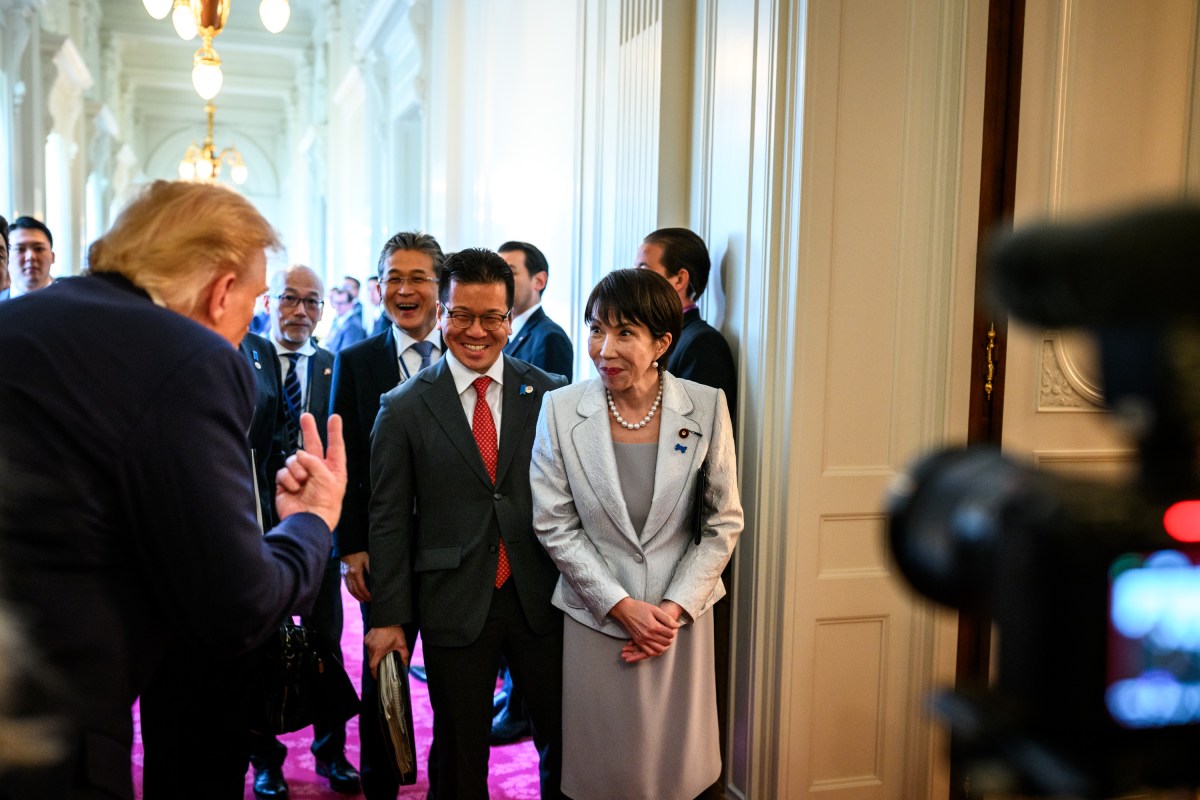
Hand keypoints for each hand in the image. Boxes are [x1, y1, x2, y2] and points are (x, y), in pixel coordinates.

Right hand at [275, 413, 346, 530]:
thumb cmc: (324, 504)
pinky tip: (293, 488)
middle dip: (309, 430)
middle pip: (312, 444)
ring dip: (297, 469)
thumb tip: (299, 455)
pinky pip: (283, 471)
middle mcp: (317, 470)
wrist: (308, 521)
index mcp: (333, 469)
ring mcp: (301, 476)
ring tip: (302, 482)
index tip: (334, 418)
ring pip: (294, 459)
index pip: (335, 446)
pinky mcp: (286, 483)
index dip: (335, 431)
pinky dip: (288, 478)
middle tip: (306, 417)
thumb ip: (314, 461)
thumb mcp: (327, 477)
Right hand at [341, 551, 371, 602]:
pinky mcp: (343, 574)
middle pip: (355, 590)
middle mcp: (349, 575)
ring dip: (356, 596)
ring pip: (350, 589)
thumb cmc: (359, 552)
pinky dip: (351, 591)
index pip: (361, 587)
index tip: (372, 597)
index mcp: (356, 572)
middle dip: (362, 596)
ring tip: (362, 600)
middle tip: (368, 601)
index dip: (366, 594)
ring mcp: (344, 575)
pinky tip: (355, 593)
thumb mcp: (367, 559)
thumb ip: (370, 569)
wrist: (347, 547)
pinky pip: (347, 585)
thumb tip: (376, 579)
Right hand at [365, 624, 408, 677]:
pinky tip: (379, 647)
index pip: (373, 666)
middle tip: (382, 666)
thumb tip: (406, 664)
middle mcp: (371, 648)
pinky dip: (373, 649)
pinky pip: (369, 647)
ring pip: (369, 654)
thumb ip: (404, 655)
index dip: (374, 673)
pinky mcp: (367, 638)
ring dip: (374, 656)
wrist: (387, 618)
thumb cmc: (394, 631)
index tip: (377, 677)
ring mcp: (368, 642)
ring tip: (381, 656)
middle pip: (371, 660)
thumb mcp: (402, 644)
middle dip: (376, 664)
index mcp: (378, 651)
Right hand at [608, 597, 680, 662]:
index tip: (672, 627)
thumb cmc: (640, 608)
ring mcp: (643, 640)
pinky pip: (649, 652)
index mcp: (654, 626)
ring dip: (664, 645)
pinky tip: (657, 645)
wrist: (625, 610)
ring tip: (664, 639)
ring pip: (659, 649)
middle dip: (670, 638)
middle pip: (666, 642)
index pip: (670, 634)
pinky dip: (655, 651)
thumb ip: (667, 618)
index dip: (673, 630)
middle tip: (669, 632)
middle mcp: (648, 635)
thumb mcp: (655, 609)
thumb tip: (676, 625)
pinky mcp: (638, 642)